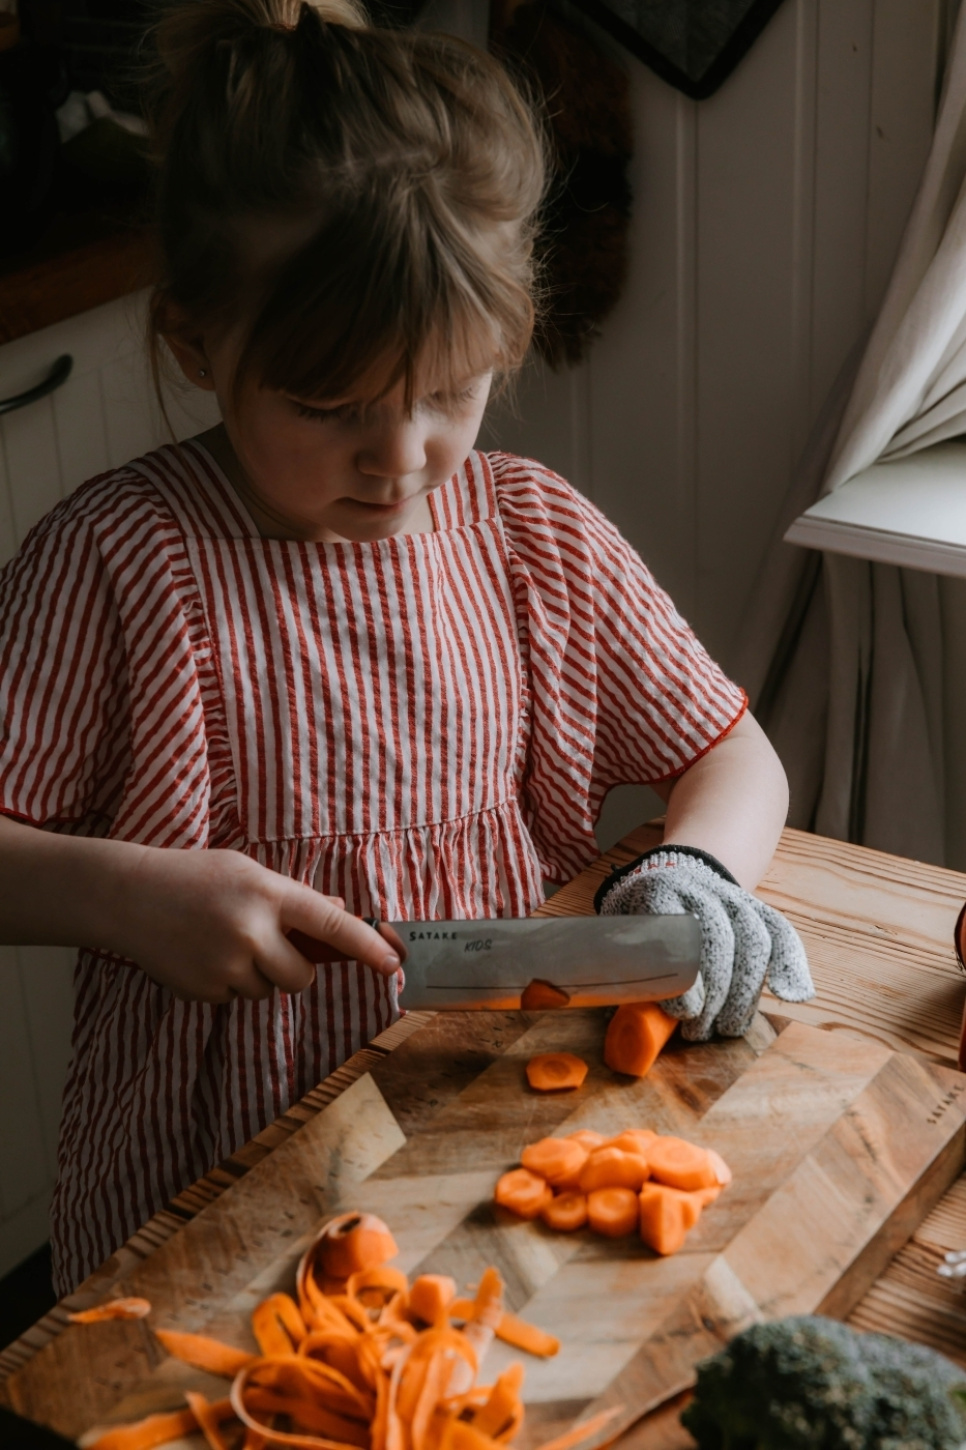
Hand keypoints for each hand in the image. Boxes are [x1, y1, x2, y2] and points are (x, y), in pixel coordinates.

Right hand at [113, 846, 401, 1003]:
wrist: (128, 896)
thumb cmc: (195, 877)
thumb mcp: (248, 872)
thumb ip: (294, 897)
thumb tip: (338, 912)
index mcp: (268, 894)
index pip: (330, 925)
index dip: (365, 946)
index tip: (392, 965)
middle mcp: (251, 932)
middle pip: (301, 977)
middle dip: (292, 969)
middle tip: (264, 944)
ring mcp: (226, 966)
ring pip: (268, 991)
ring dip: (256, 975)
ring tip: (221, 941)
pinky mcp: (204, 990)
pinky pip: (236, 998)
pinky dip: (227, 983)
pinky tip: (201, 954)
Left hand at [595, 845, 813, 1039]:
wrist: (673, 873)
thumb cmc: (640, 916)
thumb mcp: (619, 928)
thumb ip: (625, 960)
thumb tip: (633, 1017)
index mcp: (658, 891)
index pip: (677, 931)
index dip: (686, 975)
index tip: (685, 1013)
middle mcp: (699, 889)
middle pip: (719, 940)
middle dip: (716, 995)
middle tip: (700, 1033)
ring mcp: (731, 895)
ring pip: (752, 940)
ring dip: (745, 993)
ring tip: (727, 1028)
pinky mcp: (756, 906)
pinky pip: (780, 932)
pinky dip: (790, 964)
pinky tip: (790, 995)